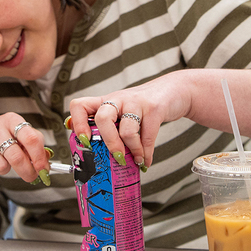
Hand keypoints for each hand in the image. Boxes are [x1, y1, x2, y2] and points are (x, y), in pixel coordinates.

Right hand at [0, 113, 51, 185]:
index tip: (43, 170)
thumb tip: (46, 167)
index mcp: (12, 120)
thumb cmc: (3, 146)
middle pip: (16, 154)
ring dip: (4, 170)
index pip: (31, 137)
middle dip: (26, 171)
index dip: (39, 156)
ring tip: (1, 163)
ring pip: (0, 164)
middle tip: (30, 178)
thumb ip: (35, 152)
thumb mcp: (21, 144)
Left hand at [68, 72, 192, 169]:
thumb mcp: (122, 112)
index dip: (78, 124)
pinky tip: (146, 160)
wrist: (173, 90)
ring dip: (132, 151)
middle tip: (116, 157)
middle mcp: (118, 99)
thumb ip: (110, 129)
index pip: (80, 106)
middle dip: (108, 142)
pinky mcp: (154, 109)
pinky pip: (148, 136)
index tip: (83, 141)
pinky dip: (146, 154)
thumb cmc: (143, 107)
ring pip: (126, 130)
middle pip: (102, 118)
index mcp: (105, 102)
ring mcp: (136, 103)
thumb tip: (100, 158)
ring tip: (135, 160)